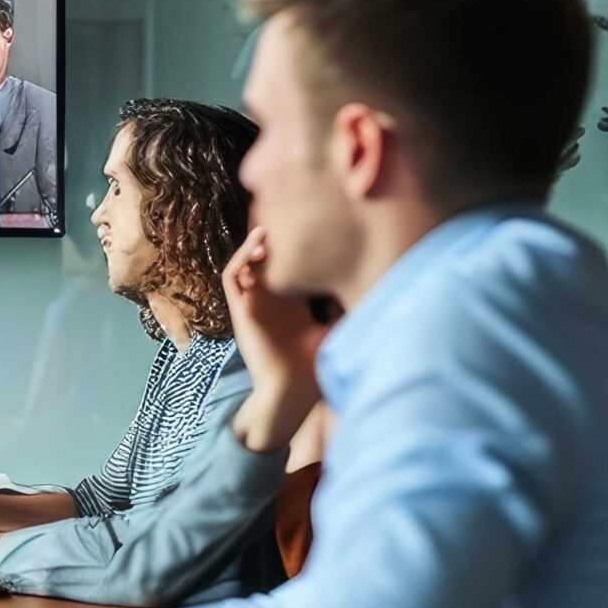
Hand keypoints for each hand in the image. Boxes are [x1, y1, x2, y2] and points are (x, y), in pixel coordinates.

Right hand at [223, 227, 330, 451]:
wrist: (290, 390)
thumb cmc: (314, 366)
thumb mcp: (336, 327)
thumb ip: (347, 306)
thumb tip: (376, 283)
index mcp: (289, 304)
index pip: (286, 268)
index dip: (293, 248)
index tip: (312, 226)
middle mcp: (268, 301)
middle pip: (262, 261)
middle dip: (272, 241)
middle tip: (286, 217)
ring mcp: (252, 304)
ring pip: (244, 264)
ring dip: (252, 246)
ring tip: (268, 228)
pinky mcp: (240, 310)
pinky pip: (232, 277)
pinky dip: (241, 258)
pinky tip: (259, 244)